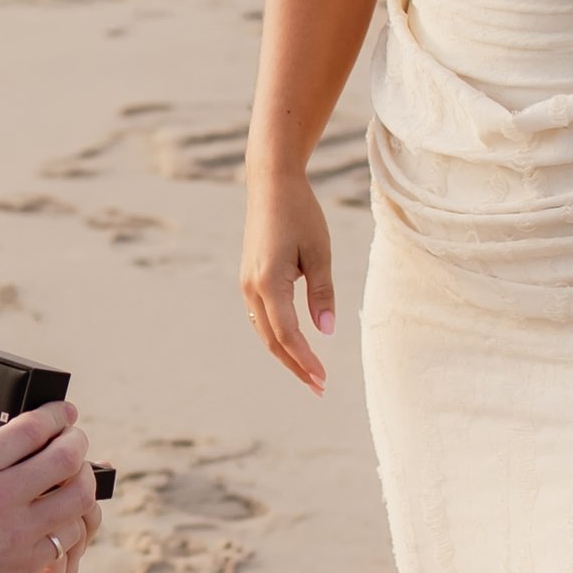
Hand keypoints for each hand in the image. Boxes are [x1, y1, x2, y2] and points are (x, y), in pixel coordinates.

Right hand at [0, 399, 102, 572]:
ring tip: (79, 475)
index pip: (32, 428)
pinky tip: (66, 516)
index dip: (56, 415)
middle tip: (77, 438)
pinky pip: (68, 536)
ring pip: (77, 497)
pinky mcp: (24, 566)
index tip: (64, 412)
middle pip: (65, 457)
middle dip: (78, 441)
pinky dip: (74, 521)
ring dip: (84, 481)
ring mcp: (15, 533)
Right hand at [240, 174, 336, 391]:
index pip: (288, 334)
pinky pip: (260, 318)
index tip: (324, 379)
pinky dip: (277, 336)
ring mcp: (246, 284)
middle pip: (272, 340)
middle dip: (296, 366)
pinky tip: (293, 345)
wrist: (270, 184)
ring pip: (264, 332)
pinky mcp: (249, 279)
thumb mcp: (319, 252)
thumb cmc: (300, 213)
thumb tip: (327, 331)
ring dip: (286, 354)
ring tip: (310, 373)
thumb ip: (322, 293)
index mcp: (269, 281)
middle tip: (320, 387)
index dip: (305, 359)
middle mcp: (251, 287)